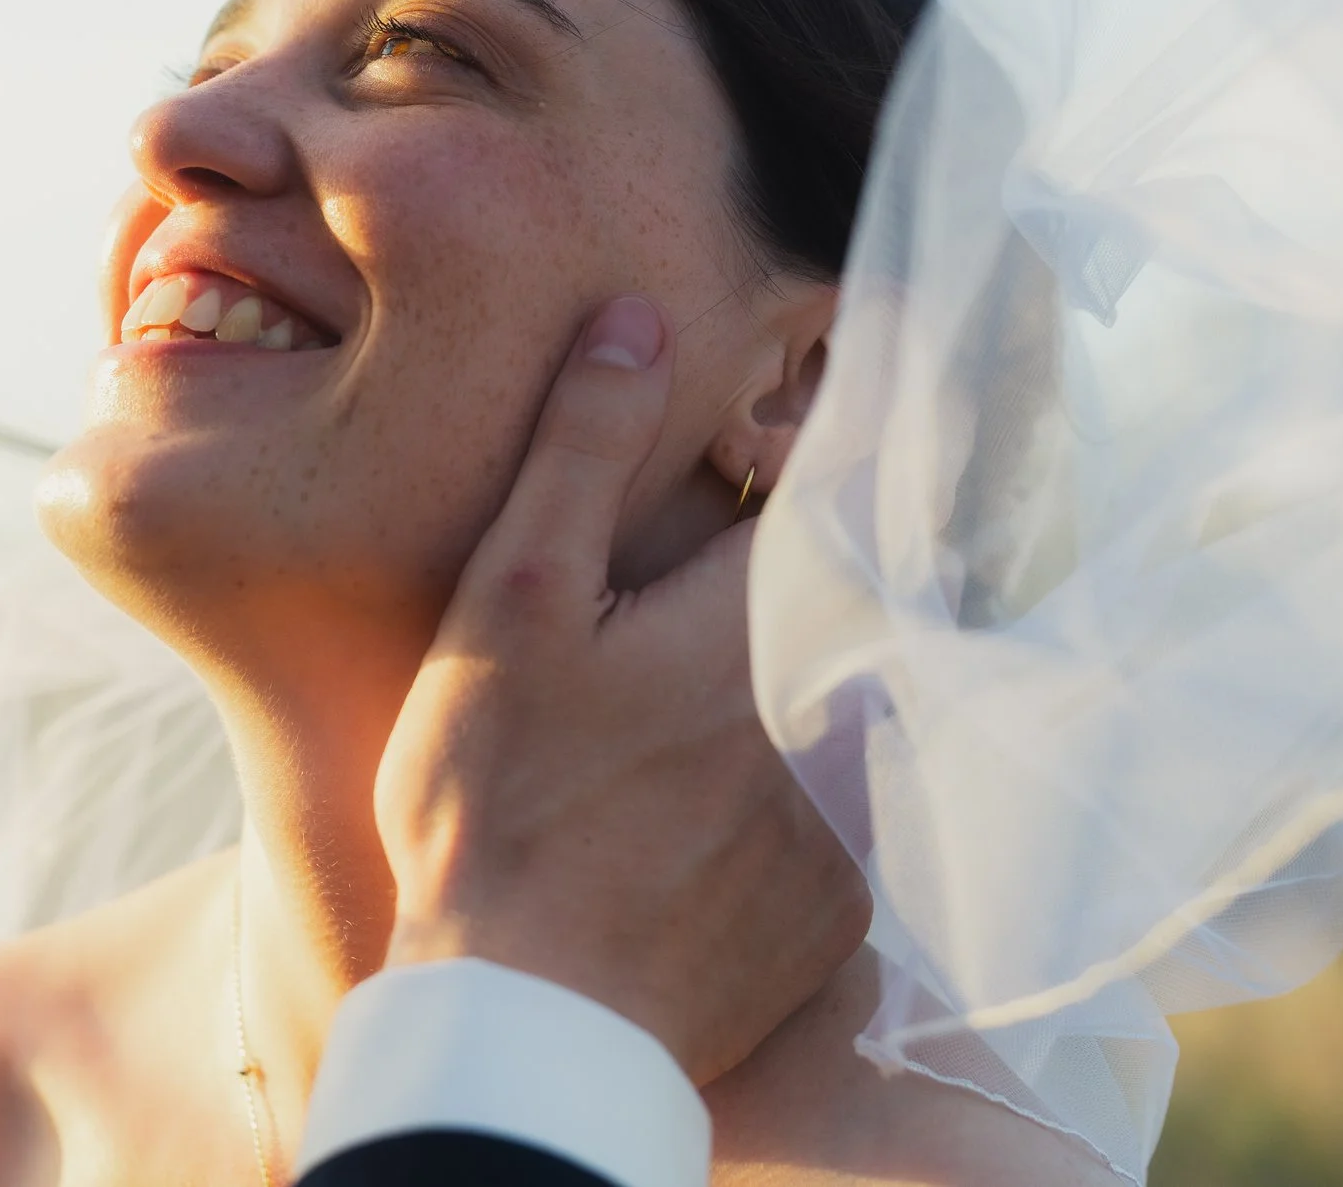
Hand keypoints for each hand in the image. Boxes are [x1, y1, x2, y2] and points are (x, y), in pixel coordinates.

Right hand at [373, 295, 869, 1084]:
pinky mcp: (838, 908)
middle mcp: (831, 708)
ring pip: (826, 709)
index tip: (754, 440)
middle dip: (760, 585)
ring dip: (766, 697)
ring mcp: (846, 818)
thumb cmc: (496, 806)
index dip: (785, 457)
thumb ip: (582, 455)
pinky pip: (824, 819)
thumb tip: (639, 321)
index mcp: (757, 618)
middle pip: (823, 602)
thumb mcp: (510, 607)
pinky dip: (768, 803)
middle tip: (663, 613)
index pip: (820, 492)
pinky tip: (678, 829)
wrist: (528, 1022)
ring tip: (658, 735)